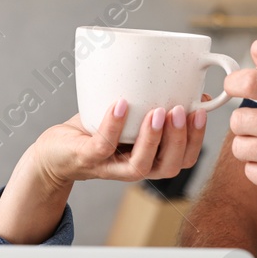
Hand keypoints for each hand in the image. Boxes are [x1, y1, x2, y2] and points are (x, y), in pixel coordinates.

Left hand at [33, 97, 208, 186]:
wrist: (55, 152)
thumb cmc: (96, 131)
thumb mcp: (131, 118)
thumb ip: (157, 105)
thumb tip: (195, 90)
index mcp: (150, 159)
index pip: (184, 159)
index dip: (196, 139)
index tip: (201, 111)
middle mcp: (133, 167)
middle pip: (168, 166)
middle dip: (179, 139)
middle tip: (180, 110)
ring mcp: (110, 166)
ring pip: (140, 166)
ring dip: (152, 139)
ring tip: (157, 112)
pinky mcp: (87, 158)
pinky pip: (103, 146)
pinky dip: (113, 125)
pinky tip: (121, 105)